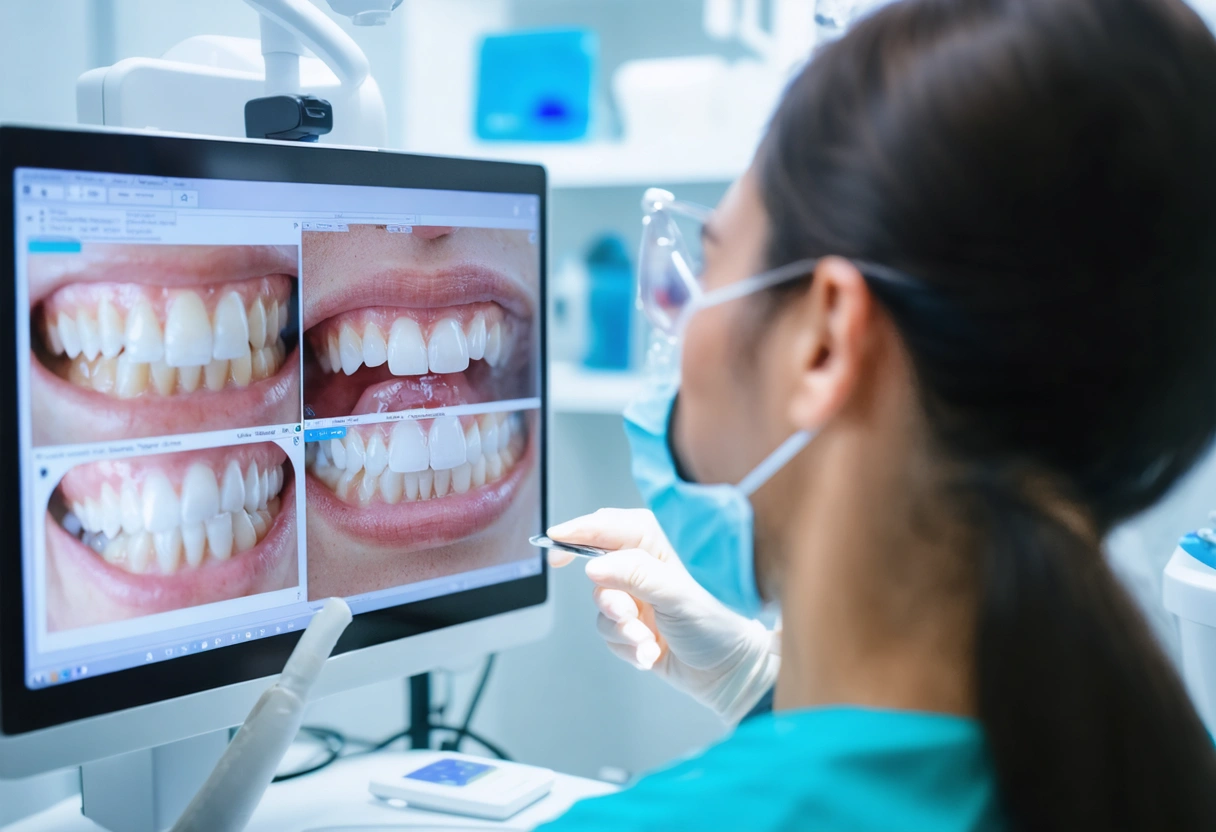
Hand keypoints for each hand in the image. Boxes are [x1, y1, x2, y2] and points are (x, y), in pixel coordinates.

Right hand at [547, 508, 778, 722]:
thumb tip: (595, 565)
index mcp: (658, 546)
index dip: (581, 529)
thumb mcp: (678, 595)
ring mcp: (637, 600)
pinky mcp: (633, 629)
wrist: (731, 673)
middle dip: (610, 599)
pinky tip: (652, 655)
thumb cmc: (718, 624)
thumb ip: (636, 575)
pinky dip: (629, 648)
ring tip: (648, 642)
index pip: (612, 526)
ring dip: (623, 630)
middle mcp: (644, 569)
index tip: (556, 539)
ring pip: (602, 609)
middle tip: (627, 615)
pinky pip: (610, 636)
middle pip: (598, 571)